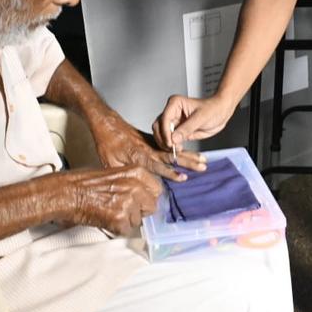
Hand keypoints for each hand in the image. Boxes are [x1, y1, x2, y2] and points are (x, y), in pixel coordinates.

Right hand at [63, 165, 161, 234]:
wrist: (68, 192)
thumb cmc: (87, 183)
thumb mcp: (117, 174)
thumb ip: (134, 183)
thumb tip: (145, 196)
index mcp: (137, 172)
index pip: (157, 190)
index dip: (148, 198)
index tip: (141, 202)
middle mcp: (136, 186)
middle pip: (152, 207)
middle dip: (139, 211)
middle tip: (122, 209)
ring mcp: (129, 203)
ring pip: (138, 220)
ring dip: (126, 220)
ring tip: (109, 212)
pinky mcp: (120, 218)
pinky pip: (126, 230)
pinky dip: (116, 229)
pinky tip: (105, 219)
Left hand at [90, 110, 205, 180]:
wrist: (108, 123)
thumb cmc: (108, 142)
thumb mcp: (109, 160)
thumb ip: (121, 173)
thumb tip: (128, 187)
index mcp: (140, 155)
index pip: (158, 165)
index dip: (171, 172)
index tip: (183, 177)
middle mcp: (150, 149)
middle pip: (172, 156)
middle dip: (189, 162)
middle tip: (202, 166)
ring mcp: (153, 144)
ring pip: (174, 150)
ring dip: (190, 155)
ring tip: (203, 159)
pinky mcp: (153, 141)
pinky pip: (170, 147)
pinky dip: (182, 150)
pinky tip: (192, 154)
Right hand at [153, 94, 234, 149]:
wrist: (222, 112)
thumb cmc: (213, 109)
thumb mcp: (201, 118)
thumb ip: (187, 128)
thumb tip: (174, 138)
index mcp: (175, 104)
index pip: (164, 119)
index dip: (165, 132)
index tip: (170, 143)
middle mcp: (171, 112)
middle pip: (158, 127)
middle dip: (163, 139)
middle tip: (172, 149)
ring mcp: (174, 122)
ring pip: (162, 135)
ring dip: (166, 144)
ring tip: (176, 151)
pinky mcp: (178, 132)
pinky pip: (171, 141)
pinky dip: (172, 147)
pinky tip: (178, 151)